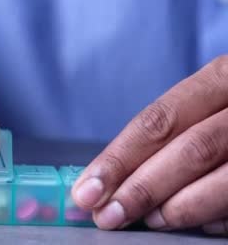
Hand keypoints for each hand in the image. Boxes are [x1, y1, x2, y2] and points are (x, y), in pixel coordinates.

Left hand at [72, 56, 227, 235]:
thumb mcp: (209, 101)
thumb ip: (169, 132)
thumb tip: (107, 177)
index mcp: (223, 76)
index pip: (159, 120)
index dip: (119, 158)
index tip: (87, 189)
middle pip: (191, 149)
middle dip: (143, 188)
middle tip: (108, 217)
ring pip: (227, 177)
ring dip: (180, 207)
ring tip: (150, 222)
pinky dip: (221, 217)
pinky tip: (198, 226)